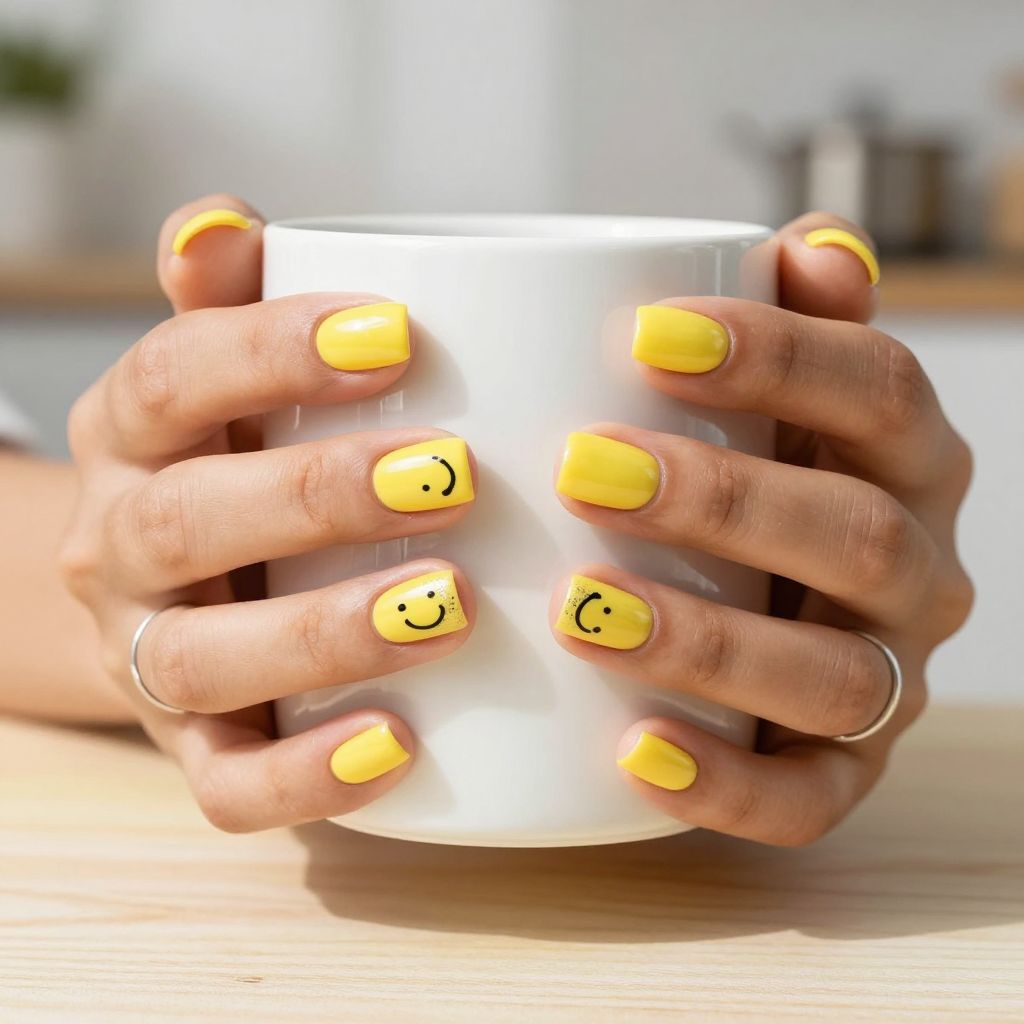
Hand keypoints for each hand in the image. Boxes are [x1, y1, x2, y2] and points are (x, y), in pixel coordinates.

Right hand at [60, 195, 476, 830]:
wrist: (168, 593)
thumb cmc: (234, 459)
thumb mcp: (224, 377)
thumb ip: (232, 302)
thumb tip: (223, 220)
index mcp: (133, 436)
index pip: (174, 376)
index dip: (273, 350)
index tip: (399, 334)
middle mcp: (122, 547)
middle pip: (188, 520)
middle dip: (317, 494)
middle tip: (450, 476)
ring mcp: (149, 659)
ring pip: (208, 657)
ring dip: (327, 631)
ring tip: (449, 605)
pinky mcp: (193, 750)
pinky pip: (227, 786)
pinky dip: (308, 774)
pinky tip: (400, 745)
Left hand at [551, 213, 972, 844]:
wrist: (764, 619)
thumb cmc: (752, 480)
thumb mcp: (773, 400)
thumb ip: (796, 324)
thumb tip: (816, 245)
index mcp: (907, 460)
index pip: (876, 389)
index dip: (774, 355)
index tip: (642, 335)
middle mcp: (920, 570)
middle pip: (855, 532)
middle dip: (720, 498)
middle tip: (583, 469)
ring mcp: (889, 682)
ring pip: (828, 673)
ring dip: (705, 640)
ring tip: (580, 607)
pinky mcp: (843, 774)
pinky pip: (805, 801)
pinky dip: (721, 783)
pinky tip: (629, 750)